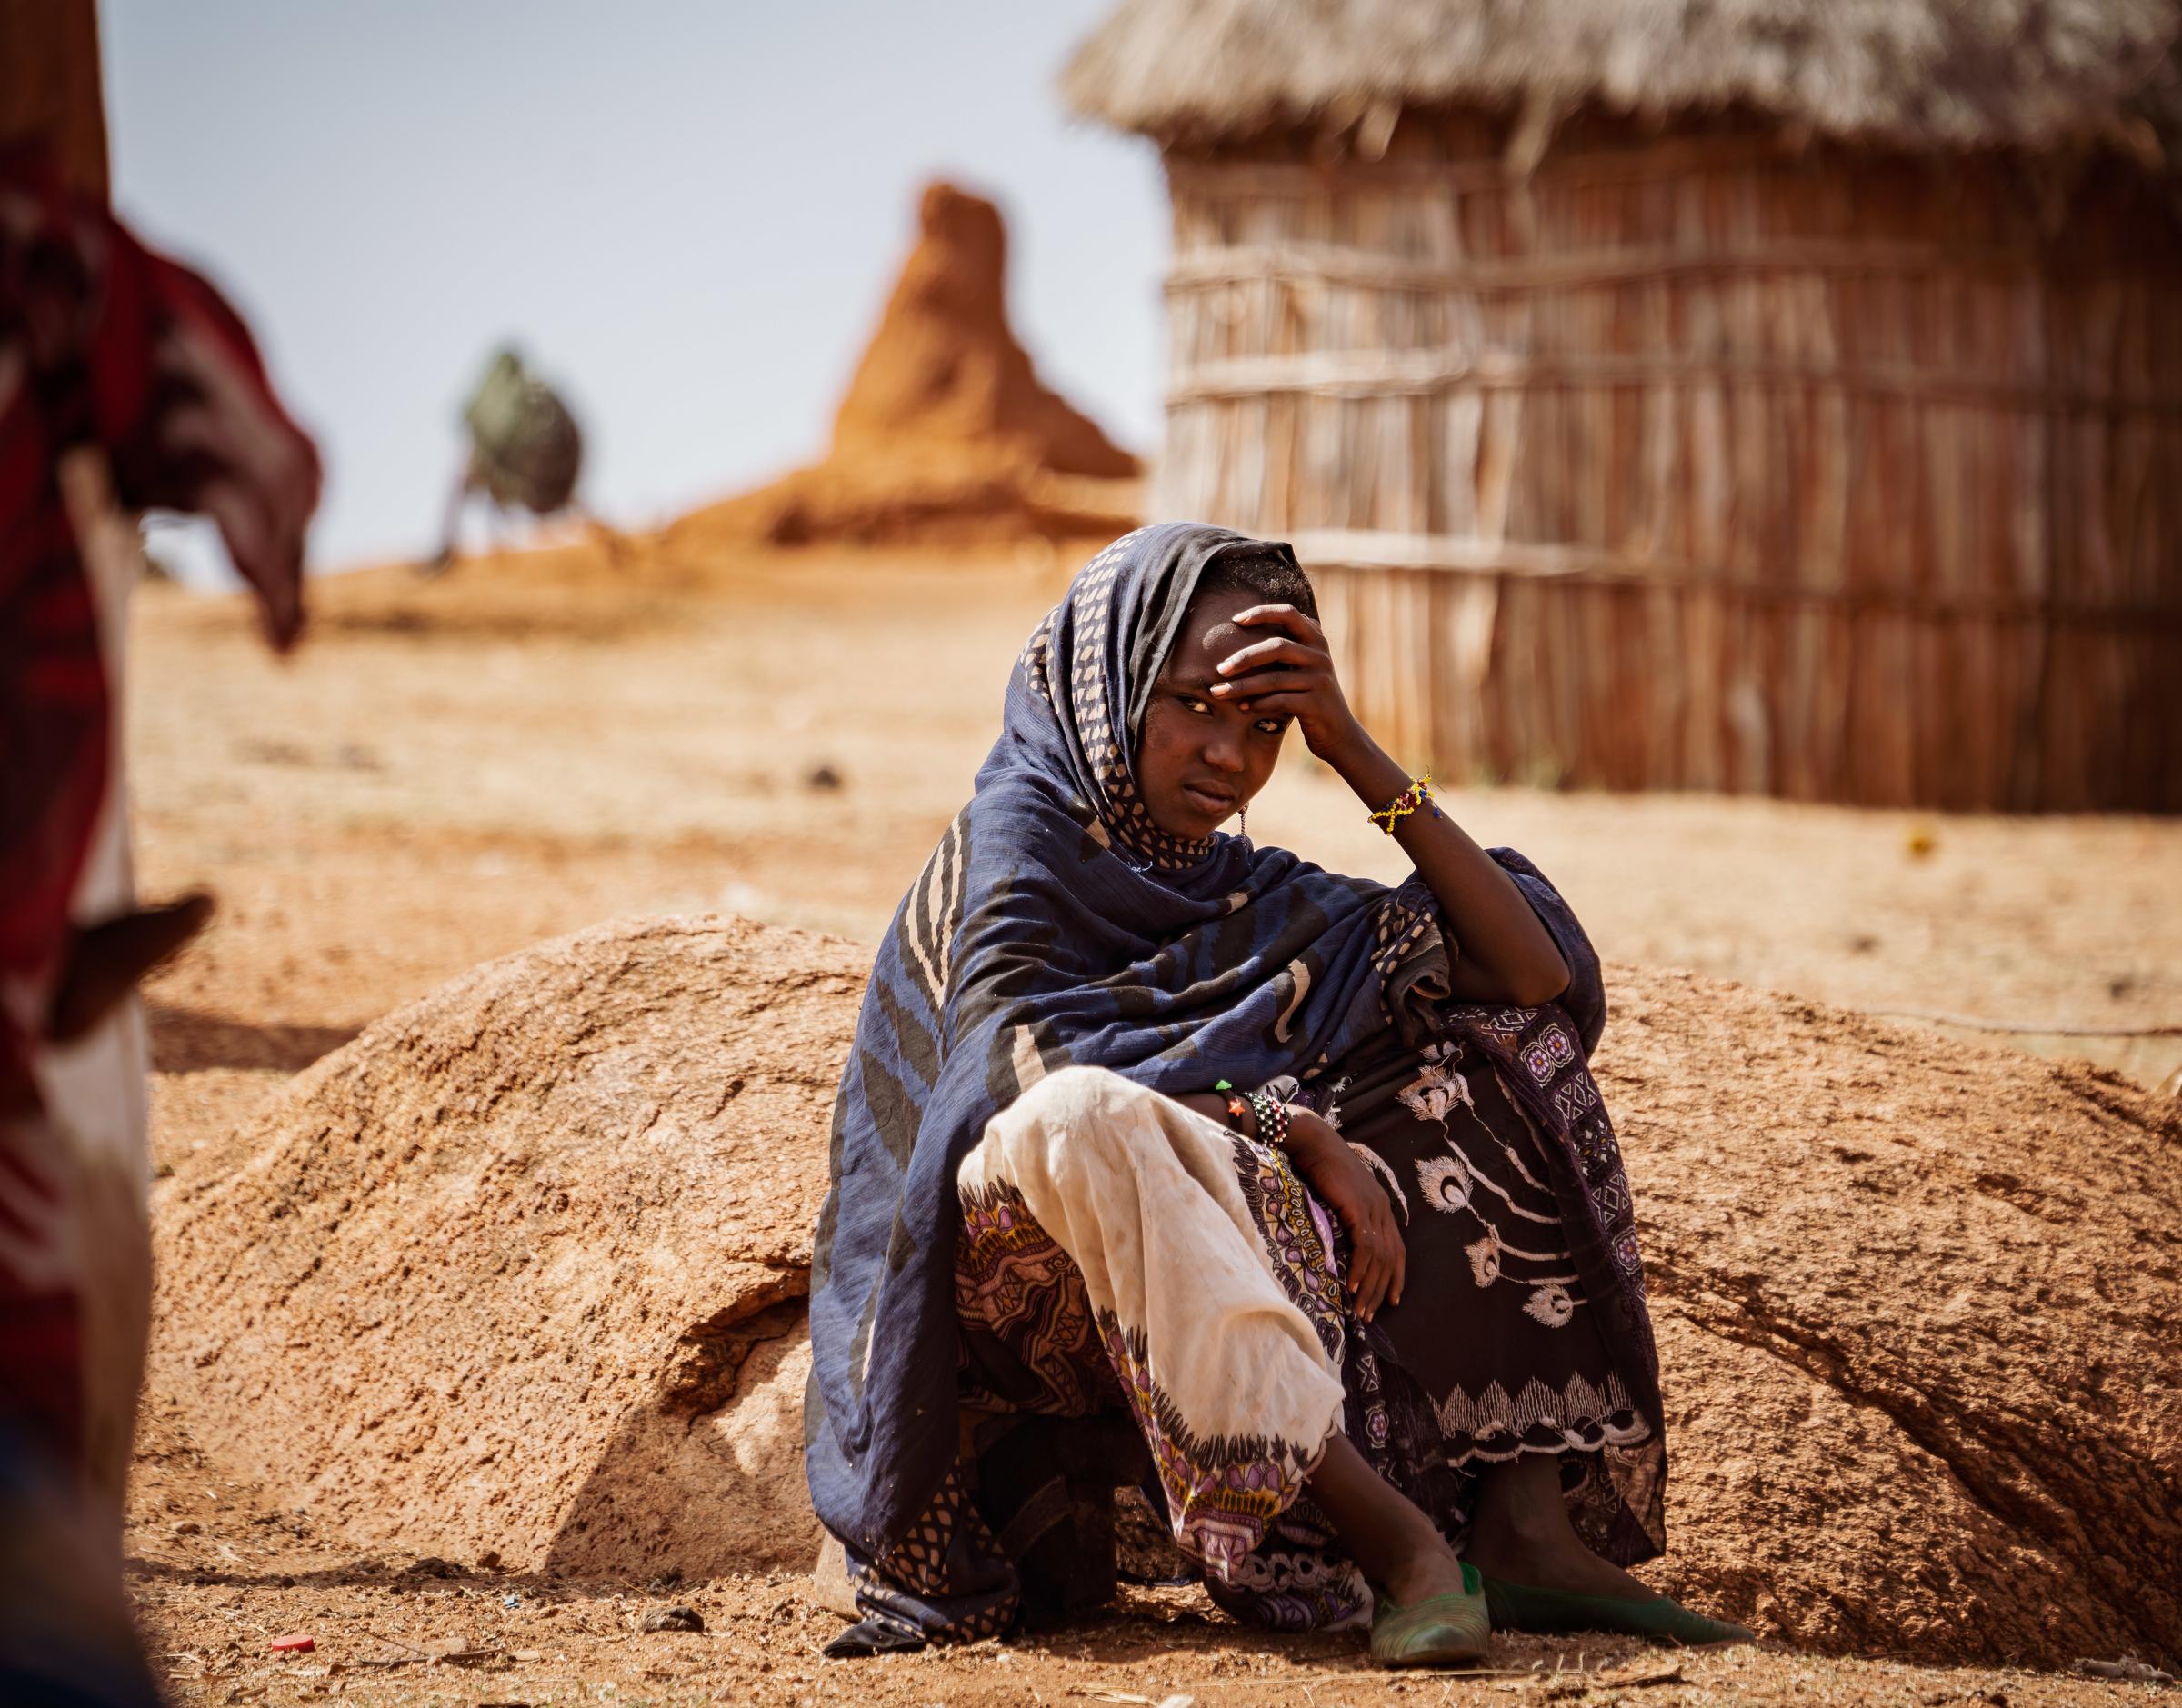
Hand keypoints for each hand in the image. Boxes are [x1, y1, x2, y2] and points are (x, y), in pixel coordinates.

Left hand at [1209, 604, 1368, 767]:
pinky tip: (1243, 707)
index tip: (1235, 620)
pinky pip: (1280, 700)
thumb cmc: (1310, 697)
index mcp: (1317, 641)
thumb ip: (1286, 649)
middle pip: (1278, 647)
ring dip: (1242, 686)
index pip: (1289, 614)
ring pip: (1274, 678)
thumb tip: (1241, 634)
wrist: (1339, 733)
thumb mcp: (1304, 668)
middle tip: (1220, 669)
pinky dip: (1258, 704)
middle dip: (1245, 657)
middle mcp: (1321, 657)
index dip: (1262, 613)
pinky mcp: (1316, 705)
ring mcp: (1320, 681)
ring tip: (1218, 692)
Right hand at [1283, 1108, 1405, 1321]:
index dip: (1395, 1275)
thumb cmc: (1317, 1165)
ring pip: (1379, 1258)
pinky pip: (1365, 1247)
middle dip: (1382, 1290)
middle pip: (1390, 1258)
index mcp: (1380, 1205)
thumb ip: (1344, 1214)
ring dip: (1370, 1288)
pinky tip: (1353, 1288)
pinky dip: (1361, 1270)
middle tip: (1371, 1315)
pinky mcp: (1358, 1209)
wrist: (1312, 1142)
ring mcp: (1373, 1208)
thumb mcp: (1337, 1194)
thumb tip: (1337, 1239)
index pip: (1396, 1248)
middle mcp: (1382, 1208)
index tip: (1392, 1300)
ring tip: (1360, 1311)